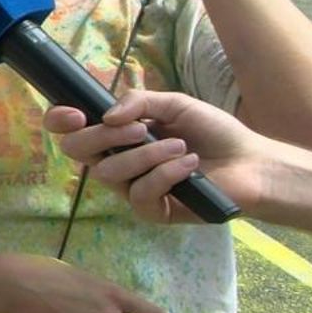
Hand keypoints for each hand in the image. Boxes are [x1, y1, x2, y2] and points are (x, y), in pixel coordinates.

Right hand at [46, 90, 265, 223]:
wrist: (251, 163)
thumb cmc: (213, 131)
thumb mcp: (174, 104)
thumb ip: (138, 101)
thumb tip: (106, 115)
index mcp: (116, 134)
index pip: (71, 130)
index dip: (60, 120)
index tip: (75, 114)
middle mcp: (117, 160)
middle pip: (78, 152)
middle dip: (103, 137)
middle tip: (140, 129)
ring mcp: (131, 188)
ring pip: (110, 172)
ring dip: (147, 155)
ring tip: (181, 147)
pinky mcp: (151, 211)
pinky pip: (140, 193)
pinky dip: (165, 174)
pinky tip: (189, 165)